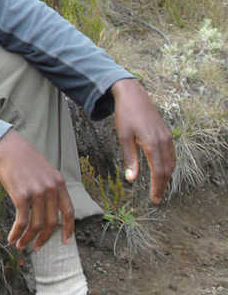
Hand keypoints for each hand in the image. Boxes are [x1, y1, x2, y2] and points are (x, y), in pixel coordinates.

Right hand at [0, 129, 74, 249]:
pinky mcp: (21, 195)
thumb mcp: (44, 170)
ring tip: (21, 245)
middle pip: (52, 222)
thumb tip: (48, 208)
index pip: (68, 212)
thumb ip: (50, 187)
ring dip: (29, 239)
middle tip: (37, 247)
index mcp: (59, 183)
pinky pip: (22, 221)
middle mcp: (51, 189)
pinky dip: (17, 233)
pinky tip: (12, 238)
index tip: (64, 241)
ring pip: (36, 225)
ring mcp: (36, 192)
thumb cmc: (22, 158)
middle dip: (44, 238)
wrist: (6, 145)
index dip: (68, 229)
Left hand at [111, 78, 174, 203]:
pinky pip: (171, 154)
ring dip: (166, 176)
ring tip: (159, 187)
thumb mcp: (123, 137)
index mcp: (152, 144)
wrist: (134, 95)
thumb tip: (131, 179)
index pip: (158, 172)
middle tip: (156, 198)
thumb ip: (129, 159)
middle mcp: (163, 142)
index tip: (154, 199)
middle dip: (162, 185)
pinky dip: (168, 165)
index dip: (157, 187)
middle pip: (167, 170)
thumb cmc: (126, 115)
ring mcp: (167, 137)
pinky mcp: (167, 134)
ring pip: (171, 163)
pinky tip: (162, 170)